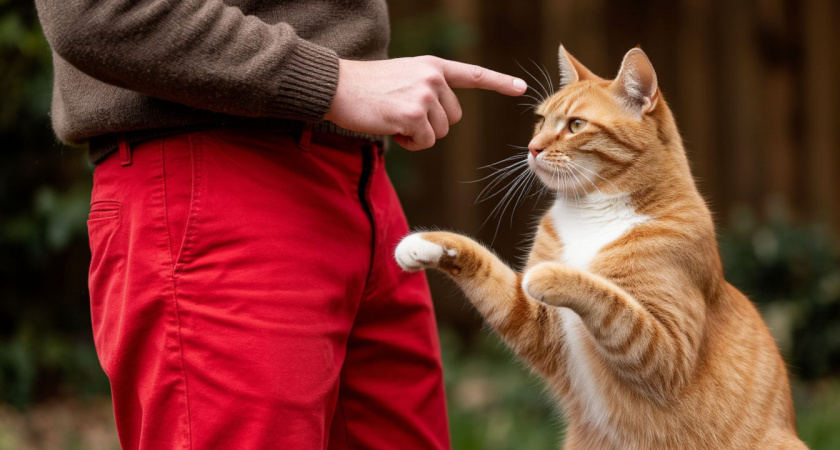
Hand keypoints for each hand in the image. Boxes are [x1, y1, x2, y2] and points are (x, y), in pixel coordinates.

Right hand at [323, 56, 526, 149]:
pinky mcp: (413, 114)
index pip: (472, 75)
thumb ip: (427, 89)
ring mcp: (425, 95)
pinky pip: (423, 142)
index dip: (499, 83)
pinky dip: (408, 143)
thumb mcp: (403, 78)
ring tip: (393, 118)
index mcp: (433, 67)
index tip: (521, 89)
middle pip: (453, 119)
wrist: (337, 86)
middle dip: (431, 125)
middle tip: (402, 115)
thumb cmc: (366, 87)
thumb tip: (442, 117)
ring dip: (418, 135)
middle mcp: (434, 78)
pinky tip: (390, 126)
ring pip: (439, 133)